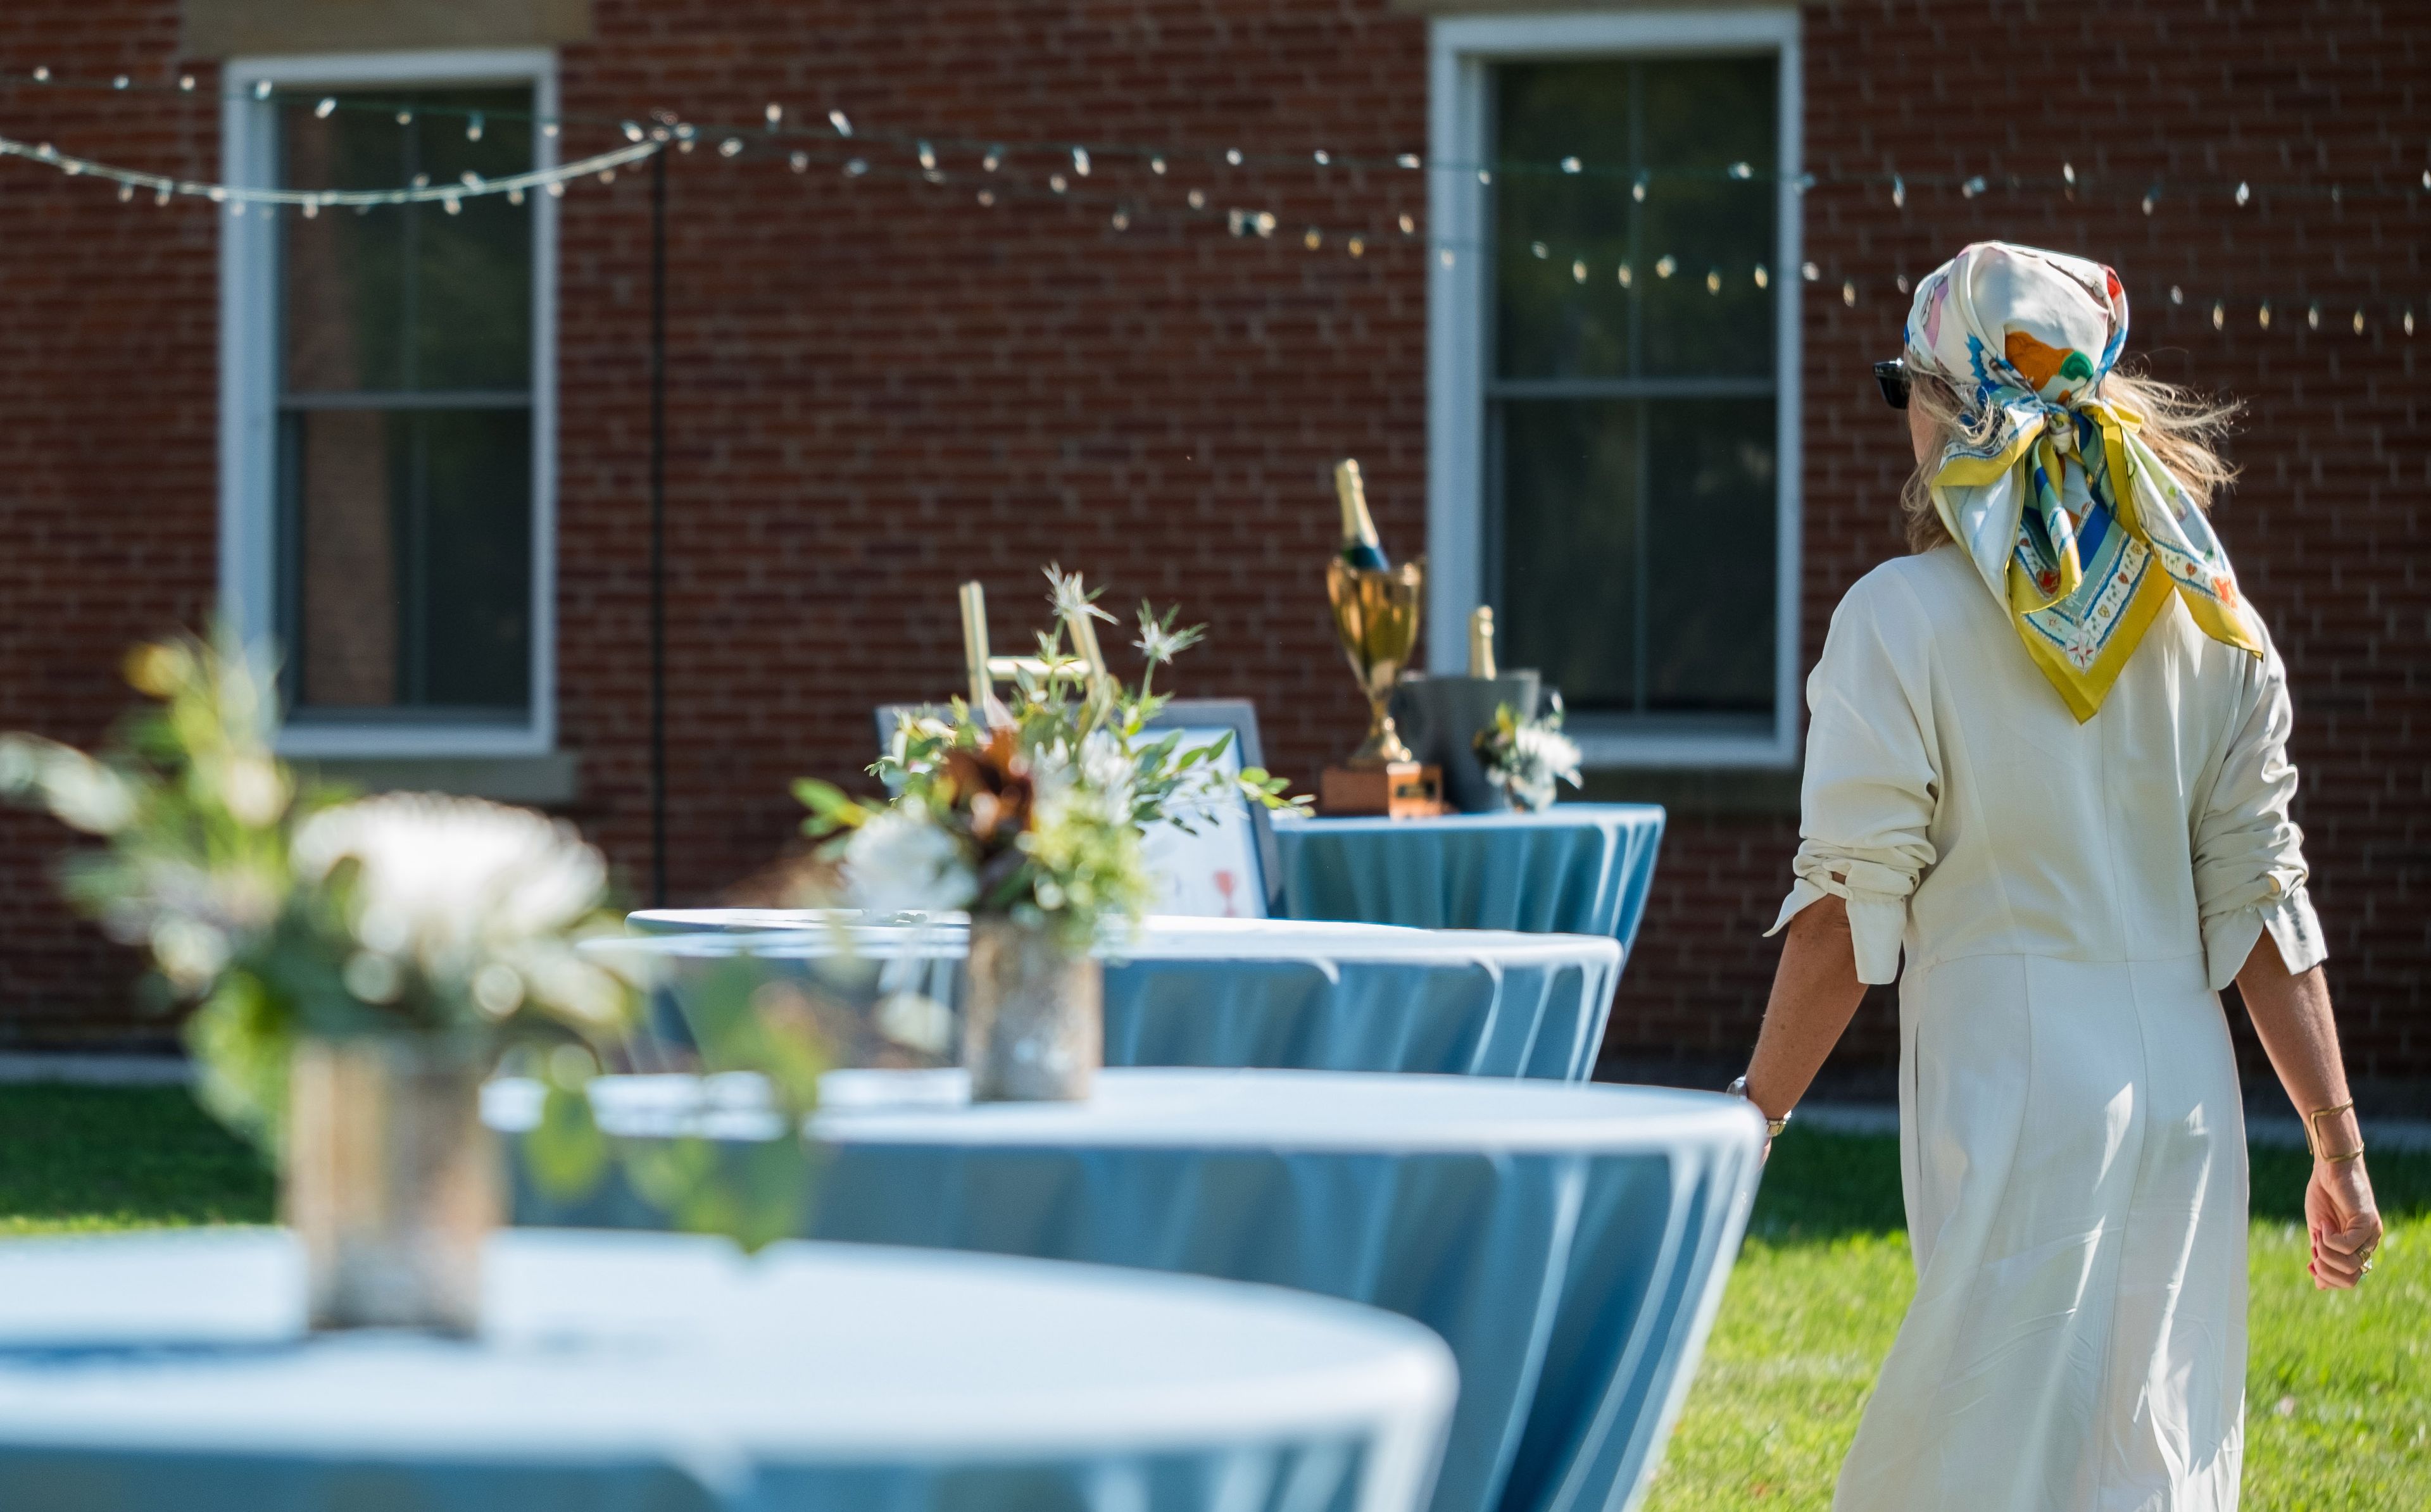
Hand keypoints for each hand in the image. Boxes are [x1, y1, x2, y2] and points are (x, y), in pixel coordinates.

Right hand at [2305, 1157, 2381, 1289]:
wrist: (2329, 1169)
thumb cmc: (2324, 1196)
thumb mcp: (2318, 1232)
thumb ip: (2321, 1255)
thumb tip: (2320, 1285)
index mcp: (2357, 1248)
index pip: (2349, 1280)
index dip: (2328, 1279)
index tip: (2311, 1265)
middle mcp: (2368, 1244)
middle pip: (2351, 1279)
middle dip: (2327, 1272)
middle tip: (2313, 1255)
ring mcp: (2371, 1235)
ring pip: (2350, 1265)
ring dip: (2325, 1253)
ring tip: (2318, 1234)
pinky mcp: (2368, 1223)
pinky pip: (2348, 1246)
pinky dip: (2329, 1239)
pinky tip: (2324, 1224)